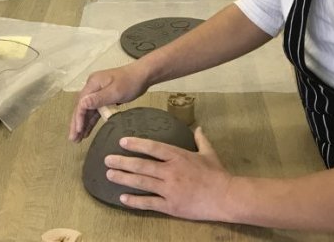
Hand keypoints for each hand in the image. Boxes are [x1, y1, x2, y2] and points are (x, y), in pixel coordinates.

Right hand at [69, 63, 149, 142]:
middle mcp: (92, 87)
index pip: (81, 103)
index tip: (77, 131)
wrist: (143, 75)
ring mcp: (98, 92)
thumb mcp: (115, 91)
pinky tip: (87, 130)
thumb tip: (81, 104)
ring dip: (83, 123)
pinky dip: (91, 120)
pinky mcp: (104, 97)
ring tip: (78, 139)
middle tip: (73, 139)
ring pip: (88, 110)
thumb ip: (98, 99)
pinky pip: (95, 110)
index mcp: (93, 83)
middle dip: (77, 123)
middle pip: (82, 107)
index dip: (78, 118)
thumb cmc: (130, 82)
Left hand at [105, 127, 232, 221]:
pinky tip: (122, 198)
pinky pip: (149, 202)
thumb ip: (200, 139)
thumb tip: (198, 127)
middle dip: (122, 162)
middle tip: (107, 160)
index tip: (122, 142)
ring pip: (141, 183)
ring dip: (123, 178)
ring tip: (109, 175)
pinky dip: (134, 201)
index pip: (152, 147)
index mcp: (178, 155)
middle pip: (141, 165)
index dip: (136, 144)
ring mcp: (169, 189)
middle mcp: (170, 171)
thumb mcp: (208, 152)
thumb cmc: (217, 174)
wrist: (226, 196)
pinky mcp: (170, 206)